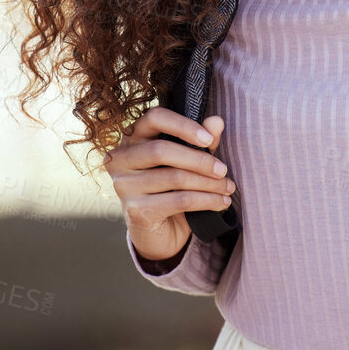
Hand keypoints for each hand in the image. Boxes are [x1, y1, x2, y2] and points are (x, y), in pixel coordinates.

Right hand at [105, 108, 233, 262]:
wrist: (158, 232)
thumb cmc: (171, 188)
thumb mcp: (189, 161)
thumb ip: (201, 141)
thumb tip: (217, 121)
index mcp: (132, 138)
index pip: (154, 117)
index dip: (183, 125)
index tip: (209, 139)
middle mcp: (120, 159)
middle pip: (162, 150)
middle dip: (200, 160)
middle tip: (224, 170)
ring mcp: (123, 186)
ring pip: (174, 178)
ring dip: (208, 184)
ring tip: (228, 188)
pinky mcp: (134, 211)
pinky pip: (178, 200)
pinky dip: (206, 201)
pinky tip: (221, 203)